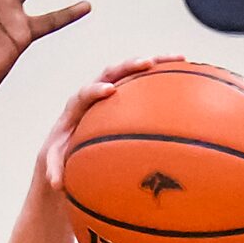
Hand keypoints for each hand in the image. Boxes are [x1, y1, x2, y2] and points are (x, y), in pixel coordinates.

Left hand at [37, 57, 173, 189]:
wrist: (68, 138)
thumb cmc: (63, 151)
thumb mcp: (56, 161)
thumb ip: (55, 168)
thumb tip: (57, 184)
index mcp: (76, 107)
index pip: (84, 94)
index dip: (95, 90)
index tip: (109, 91)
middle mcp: (94, 92)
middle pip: (110, 72)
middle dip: (128, 66)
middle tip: (147, 62)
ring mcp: (112, 90)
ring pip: (132, 72)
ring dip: (155, 62)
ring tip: (179, 58)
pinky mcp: (126, 94)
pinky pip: (145, 83)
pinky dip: (164, 77)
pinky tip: (187, 75)